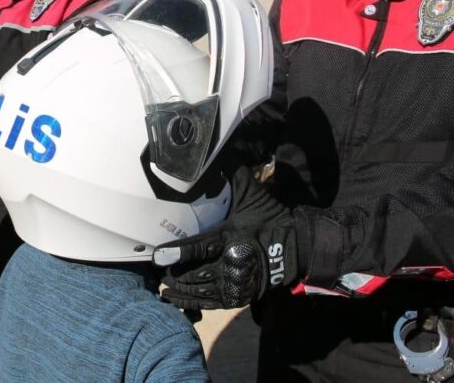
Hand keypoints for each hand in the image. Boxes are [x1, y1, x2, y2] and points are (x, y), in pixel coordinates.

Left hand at [153, 166, 298, 309]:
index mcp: (232, 235)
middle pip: (195, 272)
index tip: (157, 255)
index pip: (200, 246)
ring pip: (199, 289)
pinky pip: (209, 302)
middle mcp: (232, 261)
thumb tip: (215, 151)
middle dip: (173, 273)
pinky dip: (188, 302)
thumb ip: (231, 174)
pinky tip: (171, 298)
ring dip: (178, 287)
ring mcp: (235, 281)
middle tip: (156, 269)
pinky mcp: (239, 295)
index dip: (178, 252)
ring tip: (162, 282)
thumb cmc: (269, 219)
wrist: (297, 248)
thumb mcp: (252, 194)